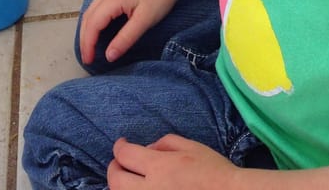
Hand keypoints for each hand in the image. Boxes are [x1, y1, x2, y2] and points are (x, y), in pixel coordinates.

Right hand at [78, 0, 181, 63]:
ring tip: (90, 47)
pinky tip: (98, 29)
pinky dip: (94, 20)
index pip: (93, 24)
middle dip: (85, 39)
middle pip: (88, 17)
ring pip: (91, 10)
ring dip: (88, 29)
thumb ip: (125, 38)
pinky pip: (98, 6)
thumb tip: (109, 56)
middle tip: (87, 58)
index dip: (88, 44)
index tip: (89, 61)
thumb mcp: (145, 20)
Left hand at [107, 135, 239, 189]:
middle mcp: (151, 189)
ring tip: (130, 179)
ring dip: (122, 186)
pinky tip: (143, 189)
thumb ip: (164, 143)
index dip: (119, 146)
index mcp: (159, 167)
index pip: (125, 155)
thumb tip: (148, 149)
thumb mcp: (191, 146)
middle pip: (116, 180)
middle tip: (120, 163)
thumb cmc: (213, 171)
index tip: (122, 143)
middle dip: (114, 168)